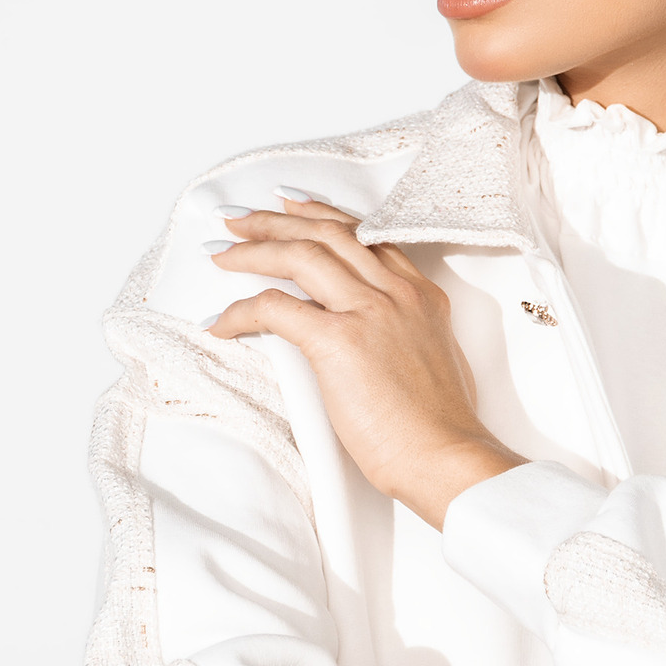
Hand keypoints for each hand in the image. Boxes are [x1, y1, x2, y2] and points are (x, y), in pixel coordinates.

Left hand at [202, 199, 523, 525]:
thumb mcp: (433, 360)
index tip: (292, 207)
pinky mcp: (339, 341)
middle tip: (241, 219)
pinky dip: (239, 312)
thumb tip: (367, 338)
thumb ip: (402, 334)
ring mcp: (369, 312)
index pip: (365, 237)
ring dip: (252, 248)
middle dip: (277, 220)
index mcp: (421, 296)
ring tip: (221, 252)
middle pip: (329, 233)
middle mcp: (396, 293)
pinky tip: (220, 324)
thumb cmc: (440, 428)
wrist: (446, 457)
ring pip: (300, 255)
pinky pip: (274, 308)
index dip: (323, 216)